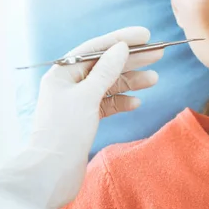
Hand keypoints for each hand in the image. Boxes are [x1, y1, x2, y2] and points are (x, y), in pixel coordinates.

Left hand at [0, 27, 161, 208]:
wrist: (51, 173)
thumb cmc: (64, 132)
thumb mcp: (87, 97)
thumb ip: (106, 71)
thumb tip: (121, 47)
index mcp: (62, 73)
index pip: (95, 48)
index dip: (121, 39)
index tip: (145, 35)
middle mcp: (69, 85)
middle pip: (104, 65)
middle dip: (131, 60)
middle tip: (158, 53)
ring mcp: (77, 103)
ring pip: (108, 85)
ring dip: (131, 81)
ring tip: (154, 78)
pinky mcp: (85, 120)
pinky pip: (107, 104)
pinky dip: (122, 101)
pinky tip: (136, 102)